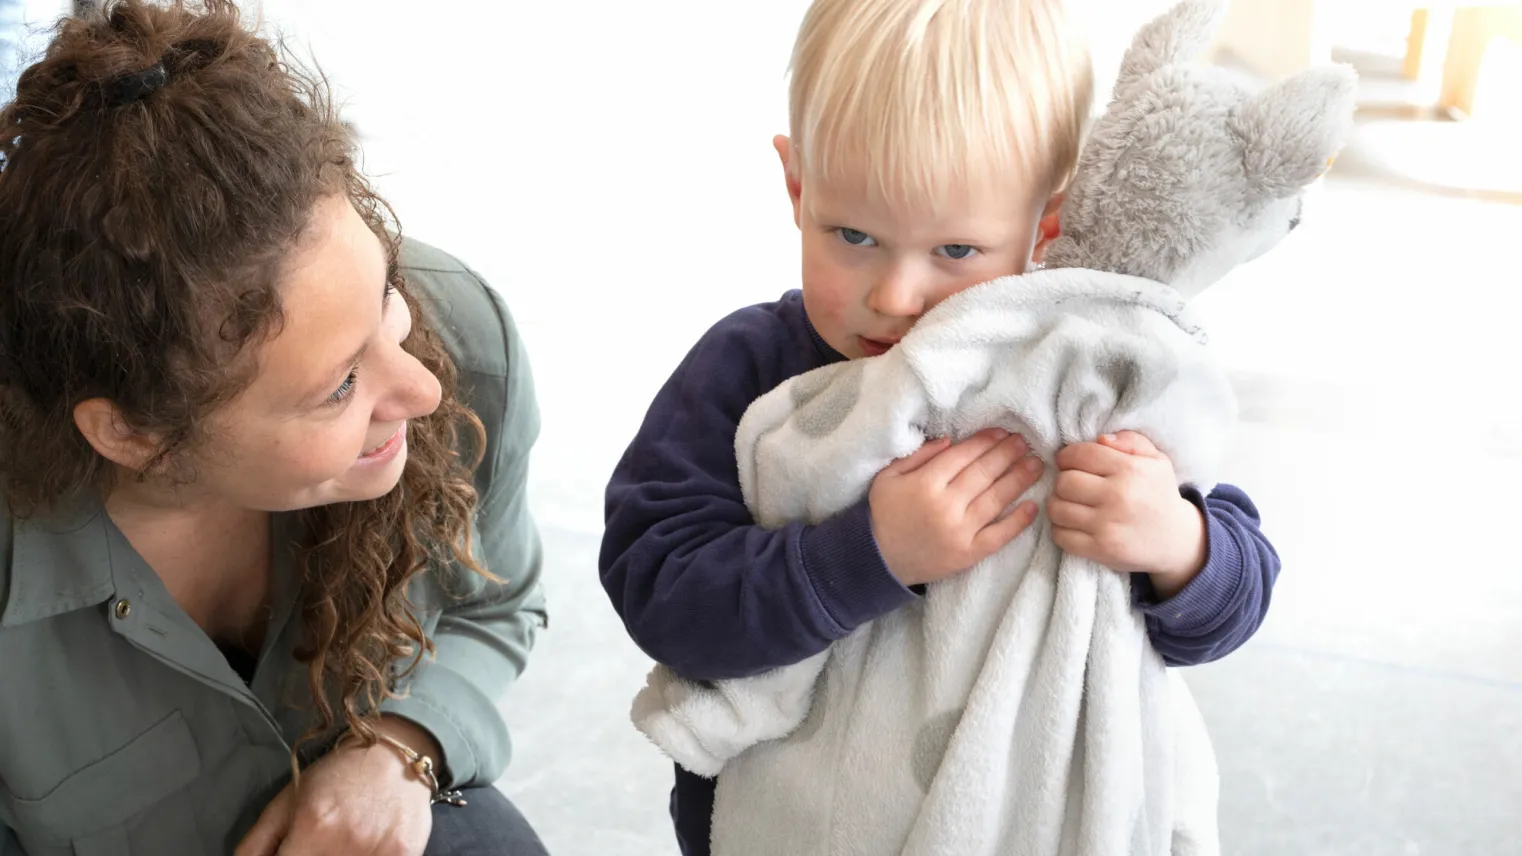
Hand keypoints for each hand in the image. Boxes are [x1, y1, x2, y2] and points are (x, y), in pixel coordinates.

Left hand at [234, 717, 436, 855]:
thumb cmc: (336, 776)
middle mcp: (345, 841)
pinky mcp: (404, 855)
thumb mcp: (286, 801)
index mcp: (312, 826)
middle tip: (319, 845)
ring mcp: (378, 851)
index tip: (293, 853)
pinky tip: (365, 847)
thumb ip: (256, 844)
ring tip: (341, 844)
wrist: (395, 755)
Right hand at [870, 428, 1044, 586]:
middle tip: (1025, 442)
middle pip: (984, 473)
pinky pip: (999, 535)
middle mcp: (946, 505)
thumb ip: (918, 456)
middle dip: (1007, 454)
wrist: (878, 560)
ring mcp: (959, 531)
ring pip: (996, 499)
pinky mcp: (968, 554)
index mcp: (925, 484)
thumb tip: (951, 441)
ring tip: (1036, 465)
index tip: (1002, 432)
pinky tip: (1032, 506)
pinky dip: (1017, 521)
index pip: (963, 456)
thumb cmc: (883, 514)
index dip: (985, 441)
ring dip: (1019, 479)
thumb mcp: (888, 477)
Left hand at [1049, 431, 1205, 597]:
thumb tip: (1101, 439)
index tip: (1069, 463)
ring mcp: (1107, 525)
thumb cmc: (1159, 494)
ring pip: (1056, 508)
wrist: (1176, 540)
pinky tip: (1073, 525)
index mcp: (1130, 470)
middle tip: (1073, 485)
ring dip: (1058, 504)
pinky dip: (1060, 530)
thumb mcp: (1156, 460)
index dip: (1067, 457)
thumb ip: (1131, 441)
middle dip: (1063, 480)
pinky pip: (1060, 536)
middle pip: (1063, 482)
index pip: (1080, 455)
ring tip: (1071, 504)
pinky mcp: (1100, 549)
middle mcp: (1118, 496)